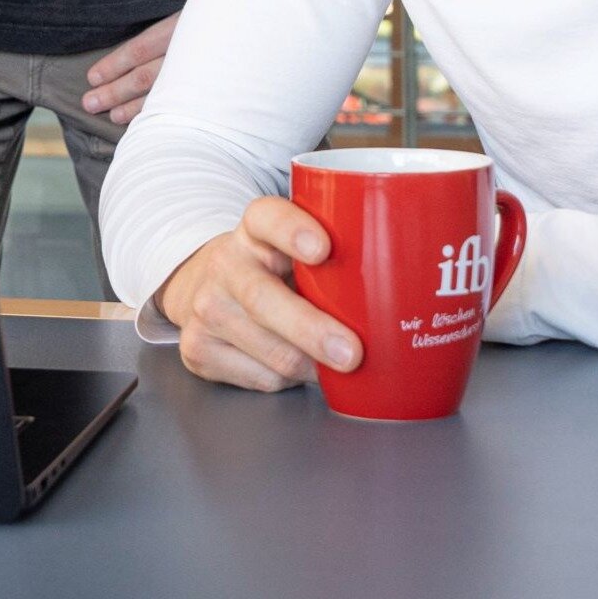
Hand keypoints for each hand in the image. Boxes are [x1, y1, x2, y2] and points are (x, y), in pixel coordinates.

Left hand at [79, 0, 214, 124]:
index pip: (144, 47)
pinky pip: (189, 105)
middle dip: (117, 91)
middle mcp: (195, 51)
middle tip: (90, 104)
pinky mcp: (221, 87)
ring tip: (111, 117)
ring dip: (136, 108)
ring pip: (165, 94)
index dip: (117, 63)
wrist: (281, 12)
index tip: (94, 76)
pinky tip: (149, 124)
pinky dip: (166, 114)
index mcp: (189, 22)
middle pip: (148, 76)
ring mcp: (208, 72)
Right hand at [155, 195, 360, 391]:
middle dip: (311, 330)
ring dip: (312, 365)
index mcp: (254, 228)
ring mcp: (206, 309)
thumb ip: (332, 257)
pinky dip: (291, 380)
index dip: (293, 231)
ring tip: (338, 363)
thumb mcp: (295, 249)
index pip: (268, 218)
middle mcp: (225, 264)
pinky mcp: (198, 348)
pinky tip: (300, 367)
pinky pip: (261, 377)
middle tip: (351, 353)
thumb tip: (399, 293)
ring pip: (270, 350)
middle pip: (263, 299)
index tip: (322, 249)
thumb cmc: (273, 271)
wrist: (206, 288)